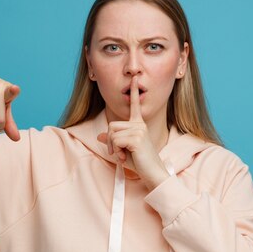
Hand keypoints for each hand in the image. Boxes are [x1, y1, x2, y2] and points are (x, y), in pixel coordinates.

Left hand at [97, 75, 169, 189]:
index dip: (134, 92)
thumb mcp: (122, 150)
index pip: (134, 105)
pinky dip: (116, 151)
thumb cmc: (140, 162)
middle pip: (112, 125)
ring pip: (112, 133)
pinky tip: (125, 157)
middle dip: (110, 141)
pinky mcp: (136, 137)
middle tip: (118, 153)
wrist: (153, 172)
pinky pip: (115, 140)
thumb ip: (112, 142)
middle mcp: (139, 124)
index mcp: (139, 124)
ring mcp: (139, 130)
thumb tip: (100, 136)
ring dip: (113, 148)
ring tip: (123, 155)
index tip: (135, 79)